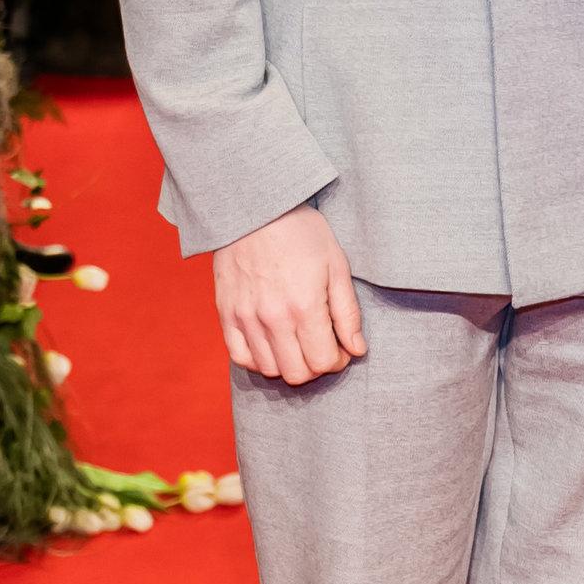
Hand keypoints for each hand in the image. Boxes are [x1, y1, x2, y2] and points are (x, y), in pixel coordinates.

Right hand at [211, 205, 365, 384]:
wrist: (254, 209)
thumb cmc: (301, 233)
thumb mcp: (336, 265)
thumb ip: (347, 313)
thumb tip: (357, 350)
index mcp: (304, 307)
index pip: (322, 362)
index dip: (337, 361)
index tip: (342, 349)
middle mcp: (272, 319)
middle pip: (296, 374)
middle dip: (316, 367)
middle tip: (323, 347)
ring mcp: (246, 319)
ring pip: (269, 369)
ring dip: (289, 364)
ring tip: (300, 343)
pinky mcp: (226, 315)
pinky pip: (240, 357)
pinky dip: (259, 360)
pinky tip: (273, 345)